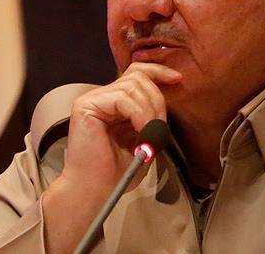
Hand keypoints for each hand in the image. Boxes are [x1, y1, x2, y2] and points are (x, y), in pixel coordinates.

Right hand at [42, 62, 180, 252]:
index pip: (136, 74)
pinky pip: (121, 98)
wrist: (96, 191)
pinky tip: (140, 130)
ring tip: (149, 134)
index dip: (158, 72)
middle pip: (137, 76)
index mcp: (113, 104)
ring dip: (149, 110)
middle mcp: (101, 97)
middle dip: (157, 99)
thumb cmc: (115, 173)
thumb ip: (151, 119)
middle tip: (159, 127)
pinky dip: (138, 113)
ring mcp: (92, 100)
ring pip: (132, 85)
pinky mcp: (86, 106)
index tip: (178, 80)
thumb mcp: (143, 141)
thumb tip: (168, 100)